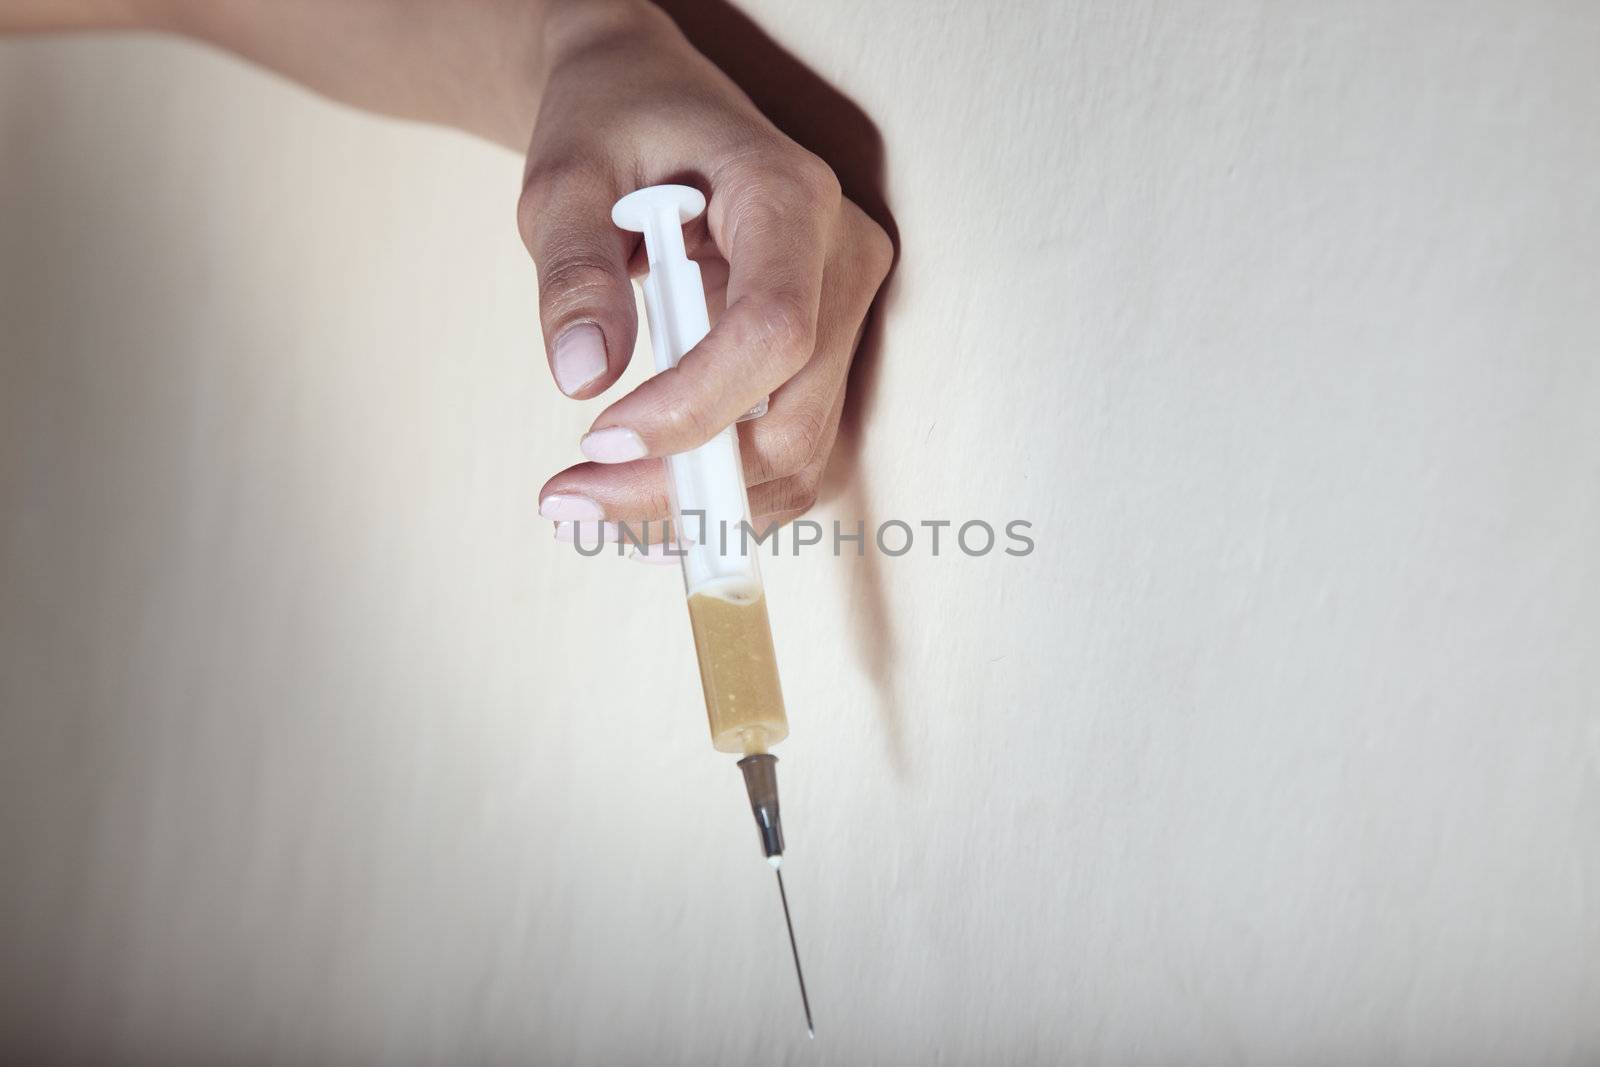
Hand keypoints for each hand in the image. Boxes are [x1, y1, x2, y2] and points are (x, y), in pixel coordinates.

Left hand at [525, 3, 891, 543]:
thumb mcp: (566, 176)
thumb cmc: (613, 123)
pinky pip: (792, 453)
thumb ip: (574, 270)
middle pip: (793, 418)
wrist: (650, 102)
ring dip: (700, 508)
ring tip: (589, 510)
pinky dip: (726, 499)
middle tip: (568, 502)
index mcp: (791, 197)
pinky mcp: (825, 354)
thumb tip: (582, 377)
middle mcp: (842, 260)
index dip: (695, 406)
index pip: (774, 330)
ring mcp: (845, 312)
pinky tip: (646, 514)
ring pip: (800, 456)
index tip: (597, 441)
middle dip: (683, 483)